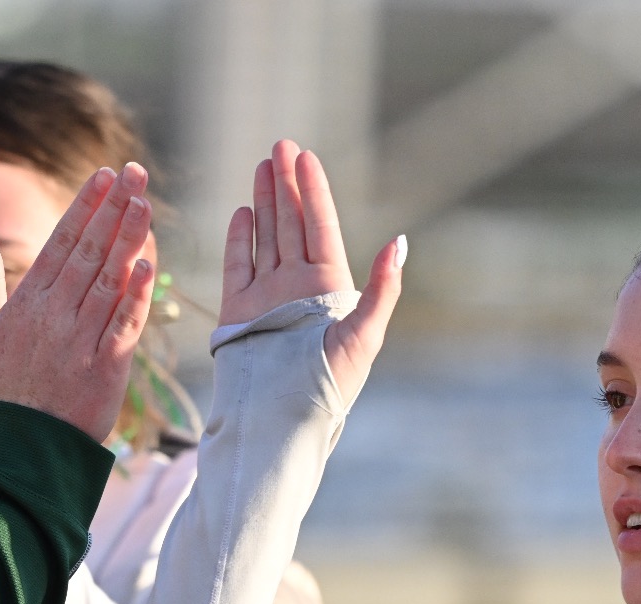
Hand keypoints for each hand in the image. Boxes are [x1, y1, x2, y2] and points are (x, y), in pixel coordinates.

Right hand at [0, 163, 155, 440]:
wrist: (19, 450)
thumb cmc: (2, 390)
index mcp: (27, 303)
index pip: (60, 242)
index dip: (85, 207)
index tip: (103, 176)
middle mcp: (55, 316)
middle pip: (89, 252)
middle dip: (113, 208)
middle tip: (134, 172)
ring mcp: (81, 341)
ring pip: (109, 281)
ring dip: (128, 240)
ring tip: (145, 203)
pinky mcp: (105, 369)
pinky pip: (123, 325)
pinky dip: (136, 295)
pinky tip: (148, 264)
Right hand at [219, 140, 403, 400]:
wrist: (281, 420)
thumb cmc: (329, 386)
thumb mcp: (365, 335)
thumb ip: (383, 288)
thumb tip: (402, 241)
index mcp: (330, 287)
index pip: (320, 227)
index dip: (313, 190)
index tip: (306, 156)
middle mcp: (298, 286)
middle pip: (291, 223)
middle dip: (286, 184)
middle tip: (280, 145)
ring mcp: (267, 296)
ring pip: (266, 236)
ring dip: (264, 201)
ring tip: (262, 166)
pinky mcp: (239, 310)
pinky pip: (239, 265)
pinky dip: (240, 238)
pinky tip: (243, 212)